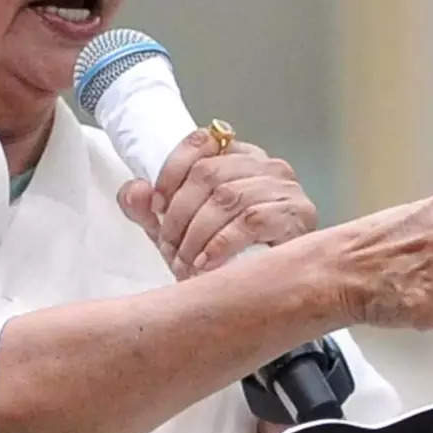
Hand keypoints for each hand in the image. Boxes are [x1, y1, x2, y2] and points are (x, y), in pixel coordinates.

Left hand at [116, 127, 317, 279]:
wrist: (262, 292)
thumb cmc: (218, 252)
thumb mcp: (174, 227)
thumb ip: (146, 207)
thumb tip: (135, 190)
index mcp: (237, 155)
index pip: (200, 141)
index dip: (171, 171)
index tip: (157, 205)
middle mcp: (265, 164)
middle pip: (209, 173)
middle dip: (180, 212)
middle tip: (168, 244)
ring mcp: (285, 188)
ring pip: (228, 197)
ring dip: (197, 233)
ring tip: (186, 259)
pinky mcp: (297, 215)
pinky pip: (252, 221)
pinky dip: (222, 243)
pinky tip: (207, 262)